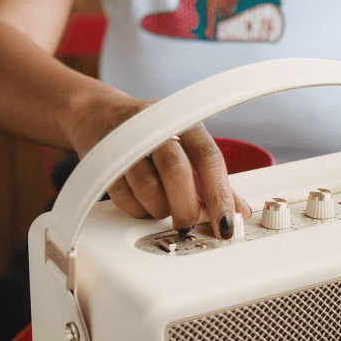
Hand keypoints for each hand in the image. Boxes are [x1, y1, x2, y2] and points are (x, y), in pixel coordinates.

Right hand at [70, 95, 251, 238]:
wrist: (100, 117)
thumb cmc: (153, 137)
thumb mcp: (188, 149)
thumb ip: (214, 181)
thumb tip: (240, 210)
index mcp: (186, 124)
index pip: (209, 159)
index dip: (220, 195)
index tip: (227, 223)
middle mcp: (156, 129)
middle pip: (177, 173)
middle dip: (186, 208)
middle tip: (188, 222)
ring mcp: (127, 144)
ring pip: (149, 190)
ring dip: (160, 209)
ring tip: (162, 203)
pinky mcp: (103, 162)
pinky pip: (126, 200)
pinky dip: (139, 209)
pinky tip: (141, 199)